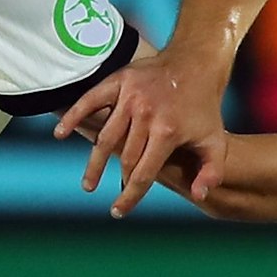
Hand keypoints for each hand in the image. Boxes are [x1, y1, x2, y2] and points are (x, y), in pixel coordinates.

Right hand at [56, 49, 228, 216]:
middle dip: (118, 181)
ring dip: (94, 164)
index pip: (144, 173)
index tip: (118, 212)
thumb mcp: (216, 140)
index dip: (130, 196)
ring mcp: (130, 96)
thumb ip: (211, 171)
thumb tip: (198, 196)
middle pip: (125, 158)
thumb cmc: (205, 107)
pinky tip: (60, 134)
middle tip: (109, 196)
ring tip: (89, 184)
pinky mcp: (119, 81)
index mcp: (168, 131)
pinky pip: (91, 101)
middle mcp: (146, 114)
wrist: (196, 64)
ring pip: (106, 137)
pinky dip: (74, 117)